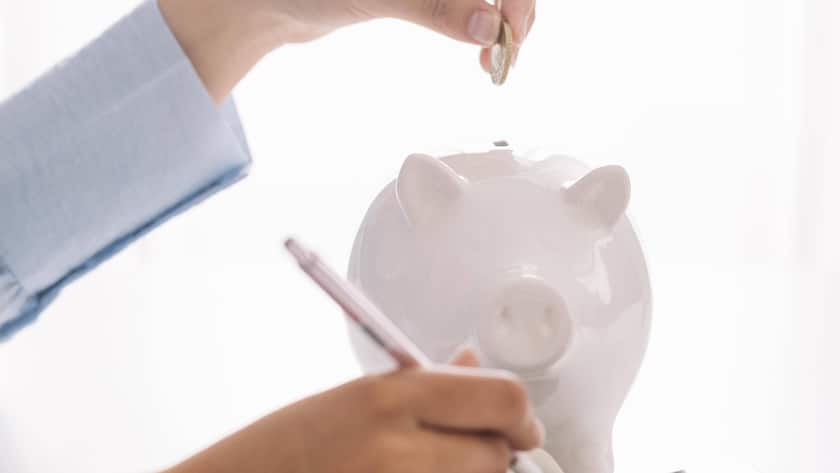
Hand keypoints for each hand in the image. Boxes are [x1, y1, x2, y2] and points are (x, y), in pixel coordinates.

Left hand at [158, 0, 535, 101]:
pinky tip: (482, 46)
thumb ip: (435, 6)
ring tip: (495, 58)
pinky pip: (467, 2)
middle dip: (513, 9)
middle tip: (506, 53)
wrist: (262, 3)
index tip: (508, 29)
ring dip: (502, 21)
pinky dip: (483, 23)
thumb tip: (487, 26)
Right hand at [164, 348, 544, 472]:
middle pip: (496, 454)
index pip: (502, 397)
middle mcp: (395, 448)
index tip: (518, 424)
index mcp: (385, 397)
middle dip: (490, 453)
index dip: (520, 414)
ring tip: (418, 469)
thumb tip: (472, 361)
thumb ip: (420, 385)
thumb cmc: (277, 453)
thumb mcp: (348, 401)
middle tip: (461, 450)